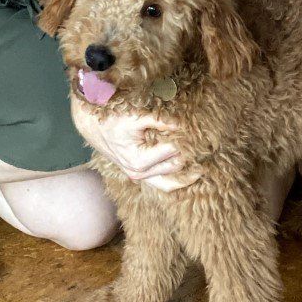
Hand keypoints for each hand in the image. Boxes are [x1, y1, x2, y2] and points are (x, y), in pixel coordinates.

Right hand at [70, 97, 200, 192]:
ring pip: (169, 183)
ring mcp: (139, 176)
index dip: (187, 143)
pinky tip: (189, 173)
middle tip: (208, 148)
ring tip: (203, 167)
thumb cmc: (113, 120)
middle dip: (191, 159)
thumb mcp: (135, 117)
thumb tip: (181, 125)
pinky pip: (162, 184)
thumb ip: (159, 121)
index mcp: (139, 160)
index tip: (201, 135)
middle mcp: (139, 172)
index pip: (173, 152)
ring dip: (187, 176)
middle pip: (174, 168)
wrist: (93, 128)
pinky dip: (176, 181)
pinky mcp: (139, 176)